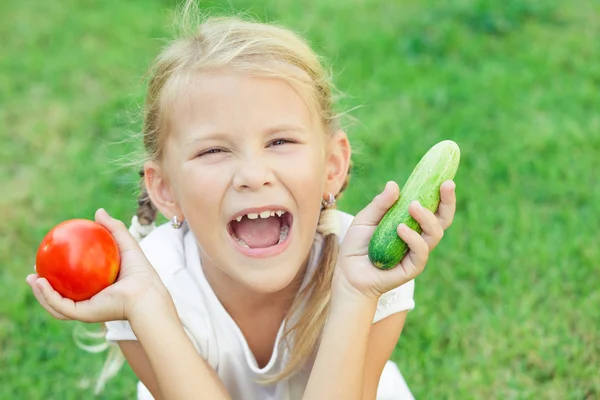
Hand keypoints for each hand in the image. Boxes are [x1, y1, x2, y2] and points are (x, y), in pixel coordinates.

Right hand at [26, 209, 169, 322]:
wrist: (145, 291)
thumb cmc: (141, 271)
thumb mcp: (126, 244)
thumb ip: (113, 228)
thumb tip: (98, 211)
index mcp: (99, 289)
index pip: (74, 283)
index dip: (59, 274)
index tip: (48, 260)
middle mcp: (91, 301)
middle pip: (61, 296)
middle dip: (43, 288)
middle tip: (34, 272)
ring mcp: (86, 310)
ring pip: (55, 305)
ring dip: (40, 294)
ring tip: (31, 278)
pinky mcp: (83, 314)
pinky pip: (60, 306)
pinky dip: (47, 296)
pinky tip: (40, 282)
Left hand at [334, 180, 455, 299]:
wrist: (348, 274)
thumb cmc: (357, 246)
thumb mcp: (365, 219)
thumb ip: (380, 204)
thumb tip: (394, 184)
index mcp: (410, 222)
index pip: (432, 206)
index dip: (442, 193)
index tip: (446, 178)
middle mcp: (418, 236)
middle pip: (443, 219)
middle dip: (448, 201)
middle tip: (446, 185)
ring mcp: (417, 252)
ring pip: (435, 233)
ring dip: (427, 217)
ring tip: (412, 206)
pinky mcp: (412, 268)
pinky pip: (421, 251)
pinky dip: (413, 238)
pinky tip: (401, 229)